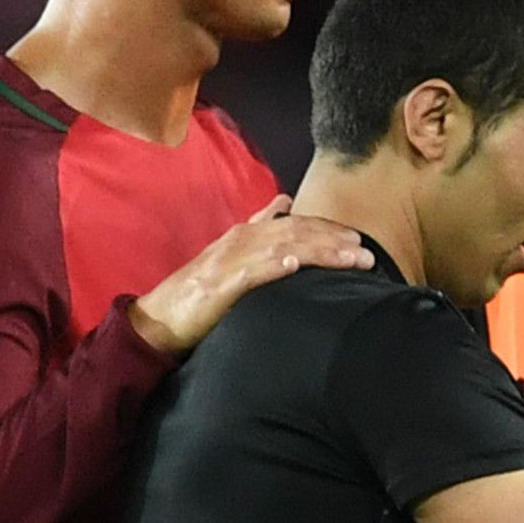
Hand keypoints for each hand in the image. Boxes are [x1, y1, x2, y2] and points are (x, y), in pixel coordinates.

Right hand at [129, 194, 371, 353]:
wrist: (158, 319)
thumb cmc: (198, 292)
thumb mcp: (231, 255)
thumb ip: (258, 231)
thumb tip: (285, 203)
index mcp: (245, 234)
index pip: (294, 225)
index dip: (327, 229)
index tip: (356, 238)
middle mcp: (240, 241)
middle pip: (295, 233)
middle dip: (333, 240)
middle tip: (365, 250)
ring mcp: (229, 262)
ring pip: (282, 250)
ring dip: (319, 253)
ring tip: (348, 258)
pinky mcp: (218, 287)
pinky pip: (249, 273)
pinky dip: (272, 267)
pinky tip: (293, 266)